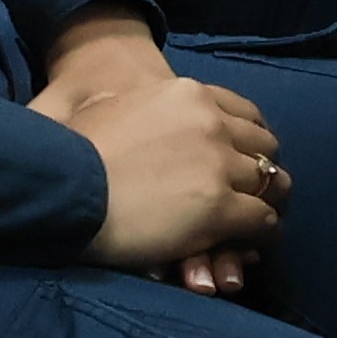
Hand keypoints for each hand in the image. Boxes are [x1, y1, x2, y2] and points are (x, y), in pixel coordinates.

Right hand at [39, 65, 287, 279]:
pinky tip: (249, 243)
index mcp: (187, 93)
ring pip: (272, 182)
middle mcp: (212, 123)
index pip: (243, 112)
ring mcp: (219, 165)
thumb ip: (126, 106)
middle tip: (248, 192)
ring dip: (265, 201)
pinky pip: (263, 220)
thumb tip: (107, 100)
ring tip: (254, 219)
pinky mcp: (220, 207)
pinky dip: (261, 234)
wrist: (64, 186)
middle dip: (258, 170)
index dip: (244, 139)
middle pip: (264, 146)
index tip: (238, 158)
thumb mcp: (100, 107)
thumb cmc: (68, 148)